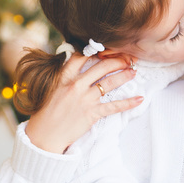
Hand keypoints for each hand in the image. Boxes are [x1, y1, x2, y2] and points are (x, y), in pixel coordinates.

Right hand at [24, 53, 140, 153]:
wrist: (44, 134)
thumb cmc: (46, 112)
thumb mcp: (52, 88)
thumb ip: (65, 76)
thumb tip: (76, 65)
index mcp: (64, 77)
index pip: (82, 56)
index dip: (97, 50)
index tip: (107, 48)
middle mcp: (76, 85)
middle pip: (102, 67)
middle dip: (118, 60)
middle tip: (128, 58)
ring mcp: (85, 99)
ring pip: (110, 83)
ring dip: (125, 76)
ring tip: (133, 72)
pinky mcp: (92, 113)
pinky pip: (114, 106)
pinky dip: (128, 103)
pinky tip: (139, 99)